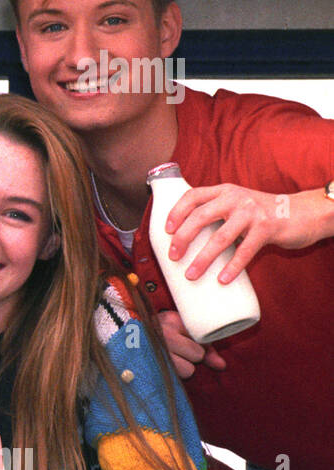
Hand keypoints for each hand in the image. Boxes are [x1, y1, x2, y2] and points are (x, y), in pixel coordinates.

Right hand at [157, 310, 226, 377]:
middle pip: (198, 354)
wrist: (123, 338)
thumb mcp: (180, 332)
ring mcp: (156, 350)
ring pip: (189, 369)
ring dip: (183, 367)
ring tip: (169, 359)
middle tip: (176, 350)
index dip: (198, 344)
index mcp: (172, 320)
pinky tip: (163, 365)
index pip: (202, 339)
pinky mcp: (151, 365)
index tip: (185, 340)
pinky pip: (176, 376)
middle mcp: (164, 333)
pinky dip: (174, 374)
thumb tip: (221, 366)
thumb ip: (205, 347)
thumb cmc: (156, 335)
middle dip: (191, 356)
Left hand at [164, 183, 302, 282]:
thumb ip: (218, 212)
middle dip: (182, 238)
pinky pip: (245, 251)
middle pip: (200, 217)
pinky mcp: (267, 228)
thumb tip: (187, 239)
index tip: (165, 230)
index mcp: (224, 191)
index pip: (193, 196)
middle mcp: (235, 198)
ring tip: (191, 275)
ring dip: (203, 259)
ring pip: (220, 238)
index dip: (176, 212)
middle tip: (173, 257)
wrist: (303, 212)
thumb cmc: (263, 213)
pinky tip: (222, 279)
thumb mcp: (238, 203)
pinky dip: (232, 267)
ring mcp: (252, 212)